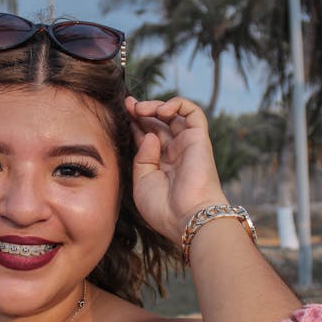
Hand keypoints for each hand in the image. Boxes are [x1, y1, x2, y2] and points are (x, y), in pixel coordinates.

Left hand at [125, 95, 225, 239]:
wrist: (186, 217)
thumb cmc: (163, 208)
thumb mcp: (141, 182)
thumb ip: (142, 157)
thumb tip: (149, 135)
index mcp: (160, 164)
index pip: (146, 136)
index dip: (135, 122)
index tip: (122, 111)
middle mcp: (174, 152)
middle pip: (157, 123)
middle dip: (142, 111)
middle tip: (128, 105)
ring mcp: (187, 144)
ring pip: (174, 115)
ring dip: (156, 106)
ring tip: (141, 109)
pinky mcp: (199, 138)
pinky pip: (193, 112)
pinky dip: (177, 104)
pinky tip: (161, 111)